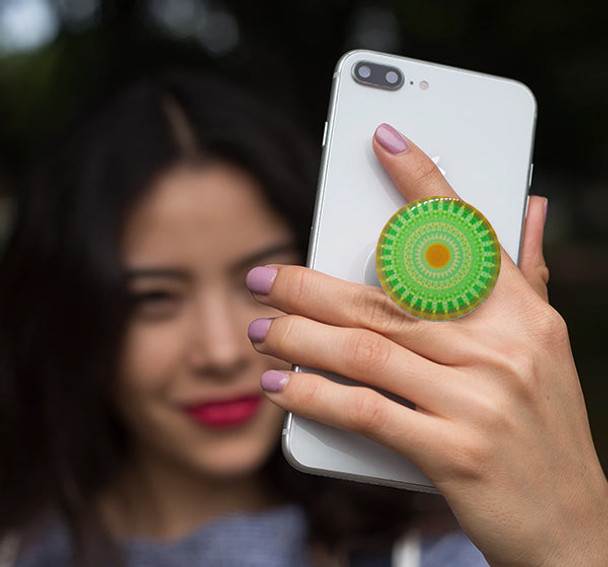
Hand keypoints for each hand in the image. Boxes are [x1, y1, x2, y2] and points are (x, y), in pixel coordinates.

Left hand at [246, 124, 607, 565]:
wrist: (571, 524)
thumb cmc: (545, 429)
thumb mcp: (544, 346)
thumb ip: (526, 275)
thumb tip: (527, 204)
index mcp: (522, 313)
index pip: (465, 230)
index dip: (422, 179)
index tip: (383, 139)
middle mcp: (503, 347)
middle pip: (386, 298)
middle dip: (311, 284)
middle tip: (263, 276)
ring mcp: (480, 400)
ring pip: (366, 349)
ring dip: (300, 337)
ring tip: (261, 331)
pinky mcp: (454, 451)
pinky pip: (366, 410)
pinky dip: (315, 395)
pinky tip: (281, 385)